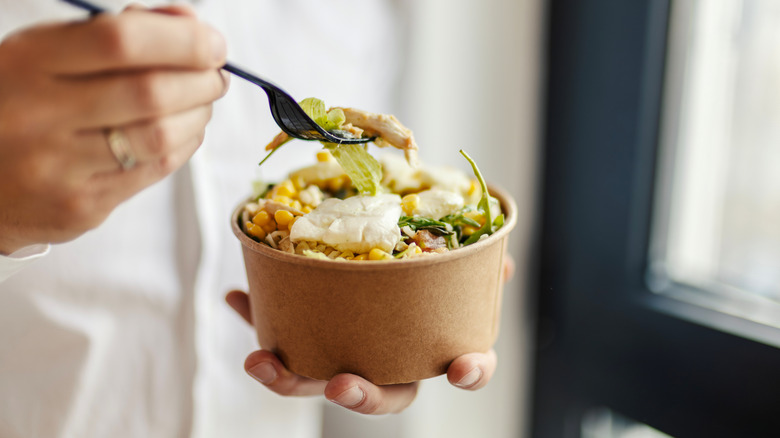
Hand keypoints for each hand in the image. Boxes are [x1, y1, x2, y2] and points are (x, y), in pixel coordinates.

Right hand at [0, 5, 228, 253]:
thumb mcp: (45, 53)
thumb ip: (114, 32)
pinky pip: (154, 171)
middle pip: (151, 93)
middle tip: (215, 76)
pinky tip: (182, 131)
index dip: (182, 40)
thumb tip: (190, 24)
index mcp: (28, 62)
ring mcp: (59, 167)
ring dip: (198, 115)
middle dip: (202, 81)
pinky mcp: (81, 206)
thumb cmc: (18, 104)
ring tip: (201, 102)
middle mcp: (39, 114)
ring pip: (160, 137)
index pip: (121, 41)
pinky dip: (183, 144)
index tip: (212, 44)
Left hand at [225, 257, 514, 414]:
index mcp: (430, 345)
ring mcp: (341, 354)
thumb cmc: (419, 273)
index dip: (468, 372)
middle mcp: (386, 361)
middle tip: (339, 383)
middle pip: (379, 396)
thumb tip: (500, 262)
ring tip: (261, 359)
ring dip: (286, 376)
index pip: (463, 368)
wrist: (373, 258)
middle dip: (358, 397)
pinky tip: (236, 297)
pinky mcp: (306, 335)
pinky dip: (256, 318)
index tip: (460, 369)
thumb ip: (474, 264)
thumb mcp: (450, 264)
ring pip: (316, 381)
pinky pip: (281, 333)